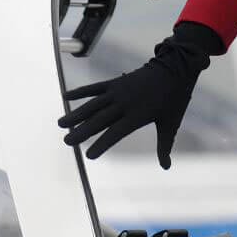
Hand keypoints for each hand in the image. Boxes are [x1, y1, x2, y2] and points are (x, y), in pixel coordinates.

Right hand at [57, 36, 207, 168]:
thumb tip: (166, 167)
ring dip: (76, 114)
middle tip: (67, 141)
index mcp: (137, 115)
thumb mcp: (171, 123)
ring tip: (61, 123)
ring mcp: (118, 91)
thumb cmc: (174, 99)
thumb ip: (164, 145)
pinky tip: (66, 96)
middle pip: (99, 119)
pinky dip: (81, 92)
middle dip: (82, 131)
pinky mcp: (115, 82)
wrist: (174, 69)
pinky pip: (95, 88)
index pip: (115, 133)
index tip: (89, 155)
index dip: (102, 144)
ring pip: (93, 104)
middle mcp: (124, 104)